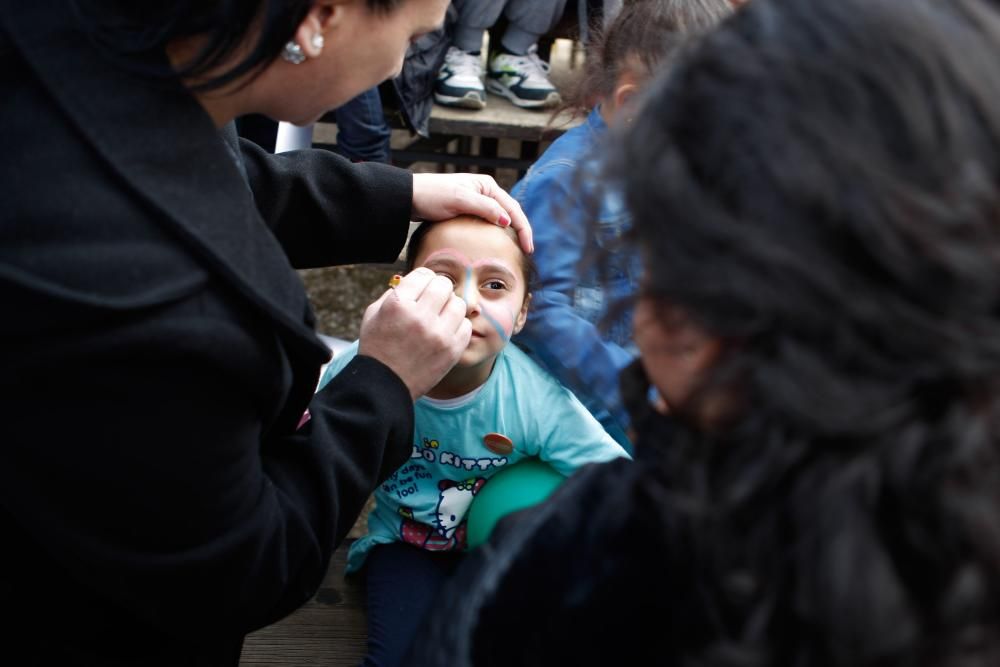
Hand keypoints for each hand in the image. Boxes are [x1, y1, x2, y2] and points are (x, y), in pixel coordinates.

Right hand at [358, 268, 471, 399]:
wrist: (385, 385)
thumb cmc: (378, 347)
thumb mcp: (374, 314)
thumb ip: (394, 293)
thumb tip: (415, 280)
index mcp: (398, 304)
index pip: (424, 274)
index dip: (423, 279)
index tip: (421, 288)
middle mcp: (420, 317)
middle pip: (444, 285)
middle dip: (438, 290)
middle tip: (432, 302)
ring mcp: (438, 334)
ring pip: (459, 303)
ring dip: (449, 308)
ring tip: (439, 317)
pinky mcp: (452, 350)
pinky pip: (466, 325)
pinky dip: (457, 326)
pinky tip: (444, 332)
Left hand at [411, 173, 533, 253]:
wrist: (410, 197)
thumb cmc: (432, 195)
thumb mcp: (459, 200)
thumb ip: (484, 208)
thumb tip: (507, 221)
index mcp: (487, 186)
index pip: (513, 208)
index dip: (523, 228)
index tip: (528, 247)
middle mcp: (485, 192)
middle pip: (510, 213)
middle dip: (521, 231)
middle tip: (527, 251)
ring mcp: (477, 201)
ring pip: (500, 219)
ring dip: (510, 233)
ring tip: (517, 250)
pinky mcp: (468, 211)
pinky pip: (488, 223)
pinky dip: (496, 234)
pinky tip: (497, 245)